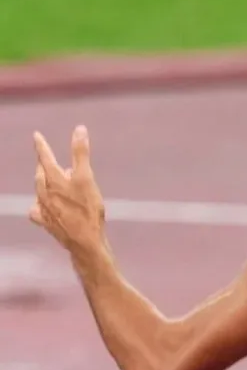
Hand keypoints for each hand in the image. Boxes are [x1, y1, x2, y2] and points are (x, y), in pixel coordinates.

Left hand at [29, 126, 106, 254]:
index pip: (45, 158)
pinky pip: (38, 209)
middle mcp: (44, 192)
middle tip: (46, 159)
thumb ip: (81, 153)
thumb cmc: (87, 208)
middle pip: (41, 174)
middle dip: (44, 165)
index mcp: (53, 179)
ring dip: (45, 182)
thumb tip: (79, 129)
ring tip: (51, 180)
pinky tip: (44, 206)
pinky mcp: (45, 222)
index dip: (41, 146)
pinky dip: (41, 204)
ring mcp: (43, 208)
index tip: (36, 135)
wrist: (84, 240)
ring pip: (39, 190)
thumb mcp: (87, 177)